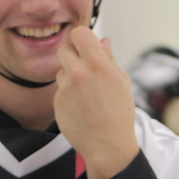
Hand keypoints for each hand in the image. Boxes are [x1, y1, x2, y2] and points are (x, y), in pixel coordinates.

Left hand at [54, 26, 139, 178]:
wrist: (107, 145)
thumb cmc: (119, 113)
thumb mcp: (121, 82)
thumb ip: (108, 59)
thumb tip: (103, 41)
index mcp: (97, 65)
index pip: (79, 33)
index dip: (82, 37)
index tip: (86, 45)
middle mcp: (78, 73)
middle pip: (64, 48)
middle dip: (72, 54)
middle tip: (84, 67)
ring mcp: (65, 88)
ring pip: (61, 69)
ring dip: (69, 75)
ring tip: (86, 93)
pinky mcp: (57, 101)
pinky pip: (59, 88)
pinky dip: (67, 93)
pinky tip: (80, 106)